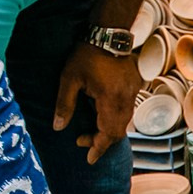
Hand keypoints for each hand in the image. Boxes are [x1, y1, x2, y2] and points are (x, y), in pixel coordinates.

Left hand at [55, 42, 141, 163]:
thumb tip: (58, 128)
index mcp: (110, 100)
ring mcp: (132, 94)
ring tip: (91, 132)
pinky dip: (115, 120)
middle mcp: (125, 100)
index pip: (108, 134)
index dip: (98, 148)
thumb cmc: (87, 54)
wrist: (109, 34)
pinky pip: (127, 111)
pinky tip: (103, 116)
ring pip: (124, 123)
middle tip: (82, 142)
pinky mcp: (134, 87)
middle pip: (118, 132)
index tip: (89, 159)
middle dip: (101, 142)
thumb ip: (64, 105)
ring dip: (108, 131)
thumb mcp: (69, 79)